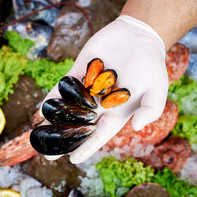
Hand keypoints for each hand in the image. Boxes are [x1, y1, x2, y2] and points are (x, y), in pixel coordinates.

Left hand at [40, 15, 168, 163]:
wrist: (139, 36)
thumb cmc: (151, 65)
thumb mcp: (158, 89)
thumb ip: (151, 110)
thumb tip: (136, 127)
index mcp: (116, 111)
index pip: (98, 134)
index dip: (86, 147)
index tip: (72, 160)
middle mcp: (98, 103)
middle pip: (78, 126)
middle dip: (64, 141)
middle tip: (47, 156)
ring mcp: (87, 88)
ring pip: (67, 109)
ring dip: (53, 122)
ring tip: (38, 135)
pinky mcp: (79, 71)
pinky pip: (63, 87)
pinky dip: (52, 98)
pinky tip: (41, 109)